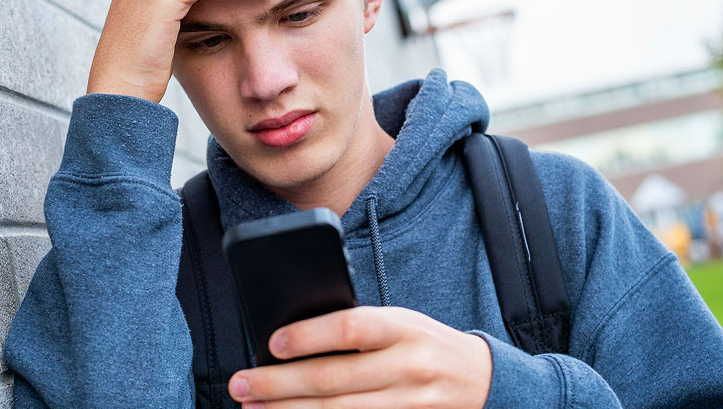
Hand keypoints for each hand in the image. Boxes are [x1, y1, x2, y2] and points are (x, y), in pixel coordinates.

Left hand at [228, 306, 492, 407]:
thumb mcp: (399, 321)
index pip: (350, 328)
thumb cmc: (424, 344)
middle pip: (333, 379)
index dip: (309, 335)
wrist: (482, 379)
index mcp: (402, 328)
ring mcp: (408, 404)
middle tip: (240, 384)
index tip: (272, 343)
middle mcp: (406, 366)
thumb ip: (356, 328)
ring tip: (252, 407)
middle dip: (278, 384)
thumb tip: (292, 340)